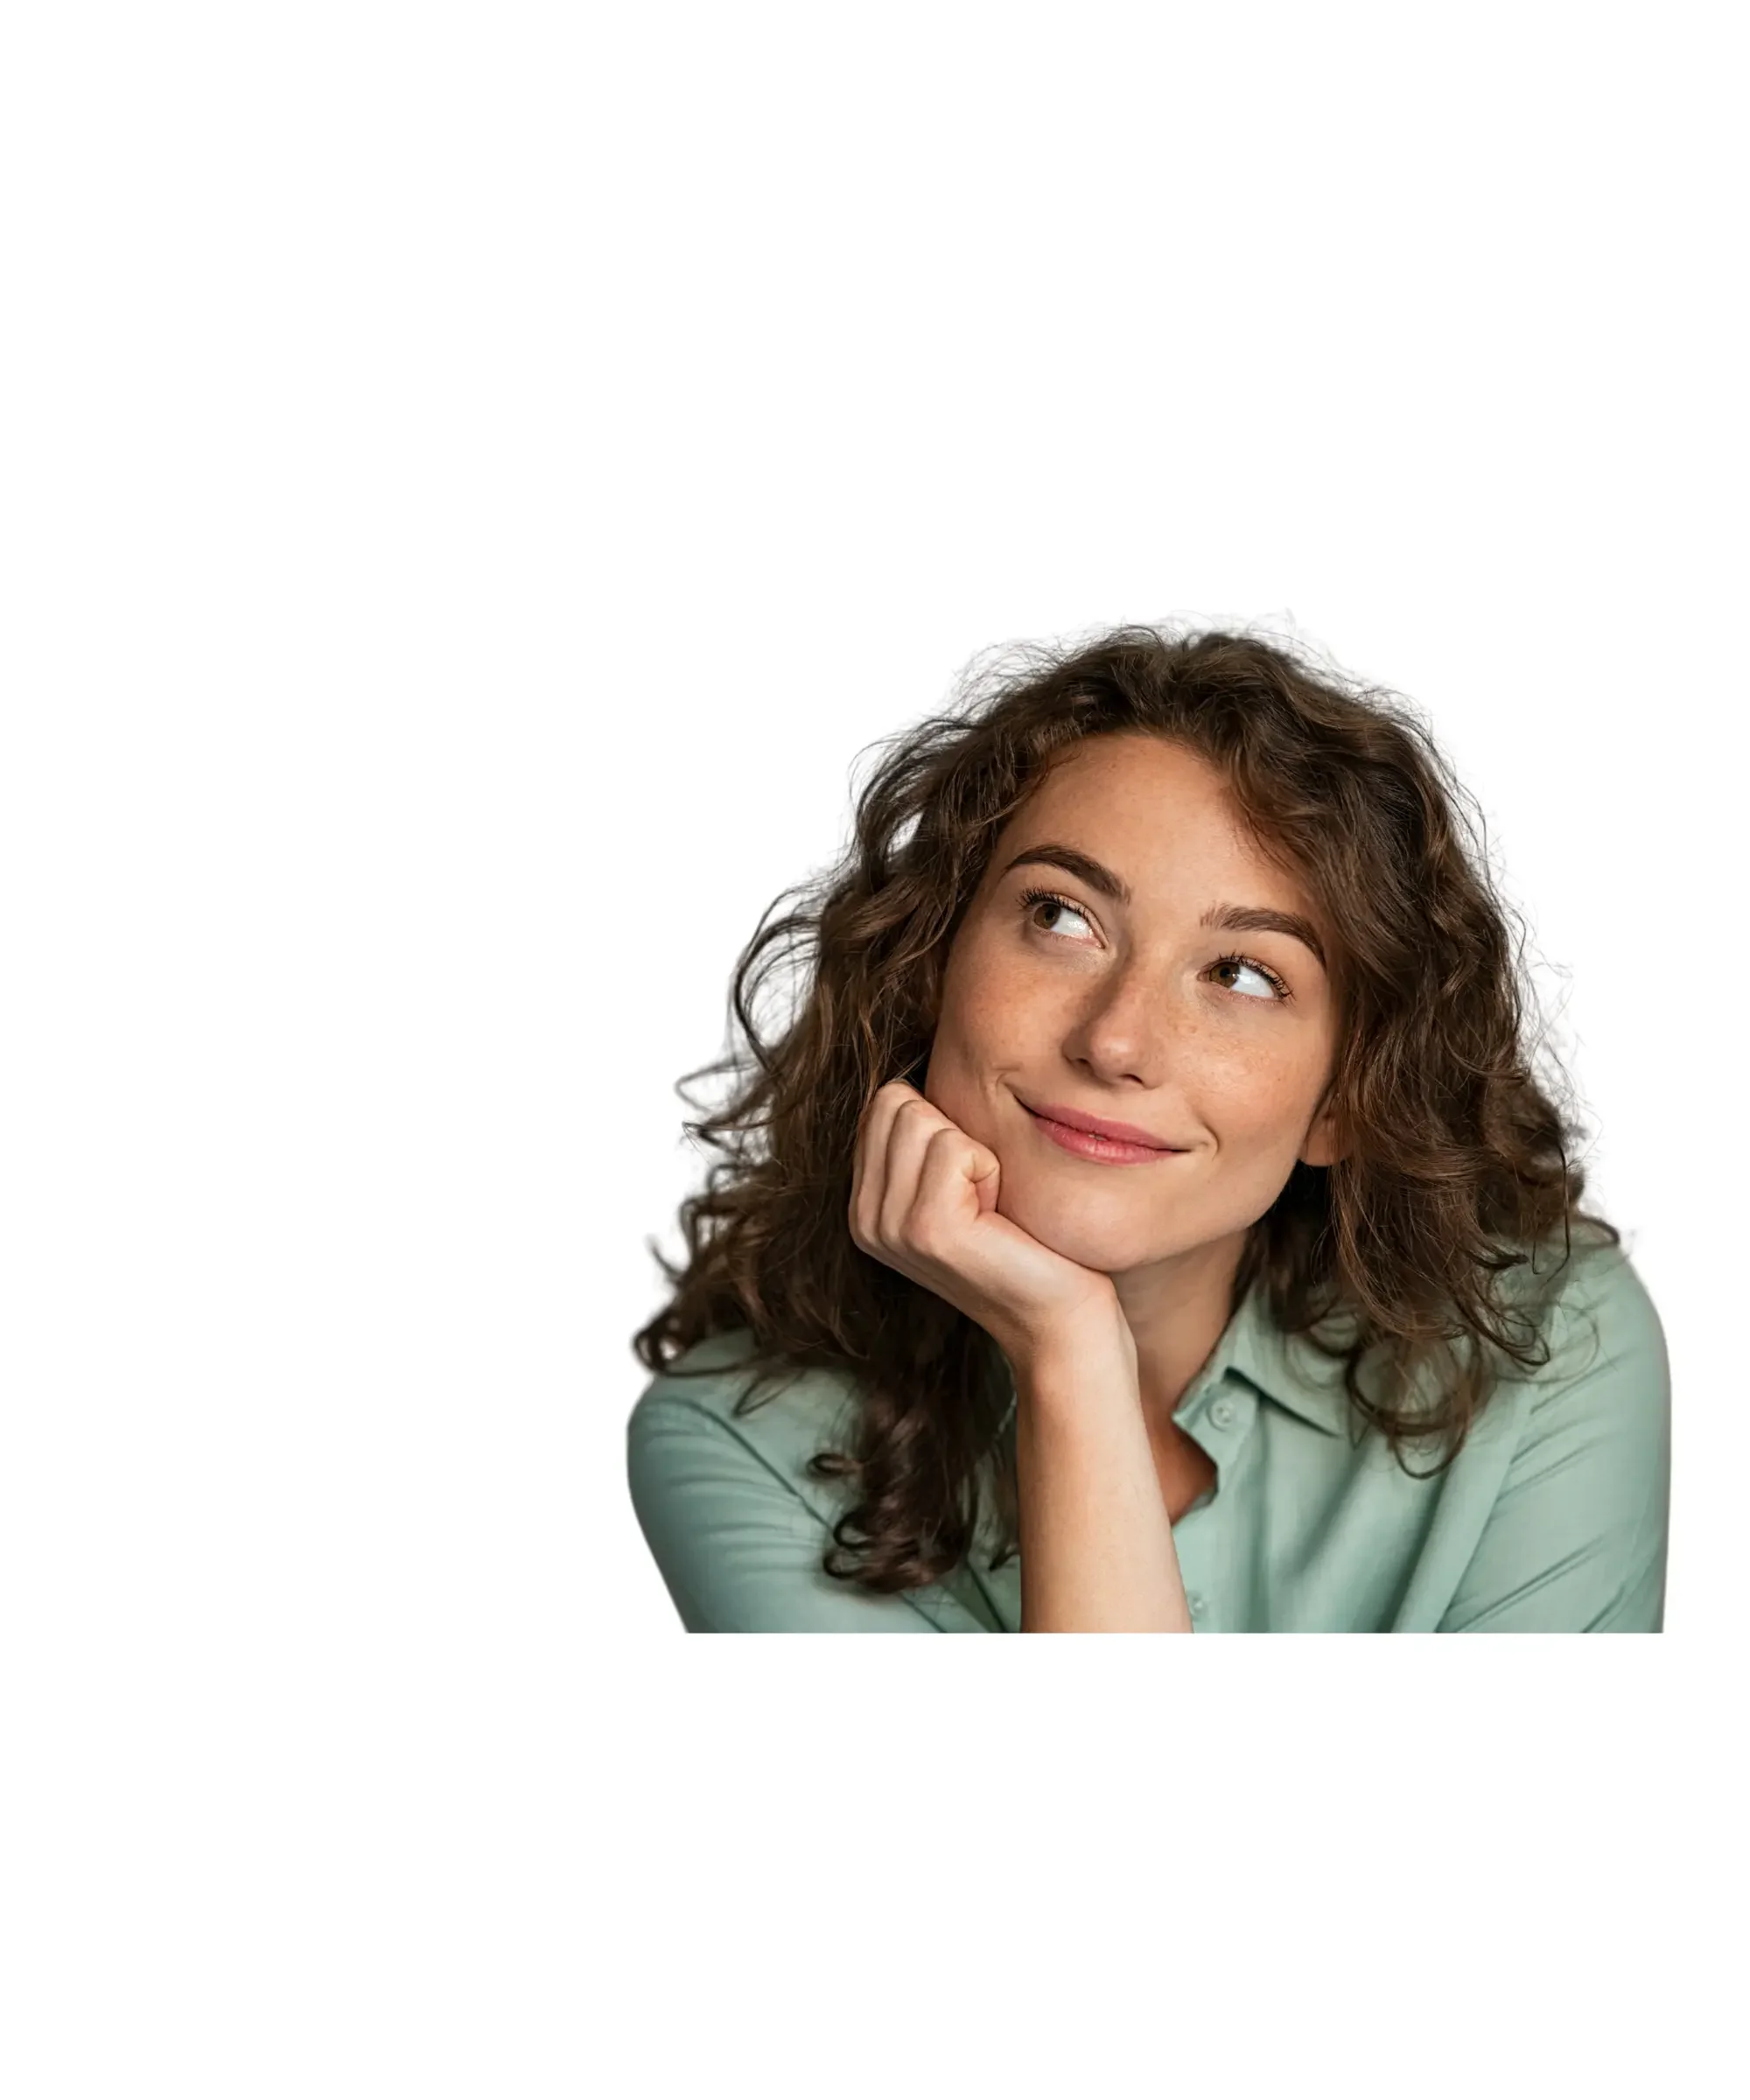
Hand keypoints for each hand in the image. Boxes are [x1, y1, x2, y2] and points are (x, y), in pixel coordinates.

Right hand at [848, 1079, 1126, 1367]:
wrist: (1061, 1318)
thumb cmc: (1027, 1242)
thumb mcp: (961, 1185)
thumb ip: (926, 1140)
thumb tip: (923, 1068)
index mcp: (866, 1204)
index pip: (884, 1102)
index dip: (943, 1125)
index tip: (970, 1182)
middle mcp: (865, 1218)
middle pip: (897, 1102)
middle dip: (956, 1133)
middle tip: (985, 1195)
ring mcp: (890, 1228)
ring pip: (923, 1118)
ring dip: (976, 1152)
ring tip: (992, 1206)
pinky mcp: (928, 1231)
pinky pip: (955, 1147)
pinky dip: (991, 1169)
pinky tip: (999, 1216)